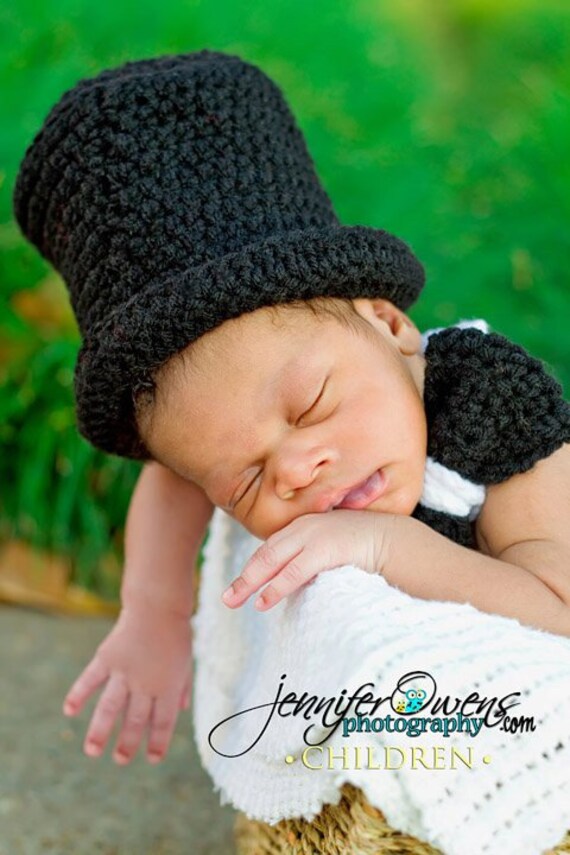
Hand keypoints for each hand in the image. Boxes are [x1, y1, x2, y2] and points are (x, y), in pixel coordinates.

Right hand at [62, 600, 191, 764]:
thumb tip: (181, 710)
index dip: (158, 742)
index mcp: (168, 687)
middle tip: (120, 760)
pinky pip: (90, 679)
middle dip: (128, 744)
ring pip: (110, 707)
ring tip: (92, 752)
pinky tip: (69, 711)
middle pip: (135, 720)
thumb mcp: (186, 662)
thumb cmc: (175, 634)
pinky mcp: (107, 658)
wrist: (159, 605)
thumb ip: (182, 687)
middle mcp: (146, 683)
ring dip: (100, 731)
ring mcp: (124, 671)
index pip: (163, 723)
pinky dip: (78, 694)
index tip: (152, 759)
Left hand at [222, 509, 393, 611]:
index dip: (255, 567)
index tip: (243, 583)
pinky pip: (293, 572)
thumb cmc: (366, 546)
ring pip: (272, 561)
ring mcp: (313, 537)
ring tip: (235, 601)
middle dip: (245, 578)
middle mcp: (304, 528)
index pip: (272, 548)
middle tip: (227, 598)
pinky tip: (263, 601)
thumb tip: (298, 581)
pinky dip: (275, 587)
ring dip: (251, 583)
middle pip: (265, 554)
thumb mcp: (334, 547)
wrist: (393, 539)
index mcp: (305, 526)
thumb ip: (314, 558)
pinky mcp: (323, 549)